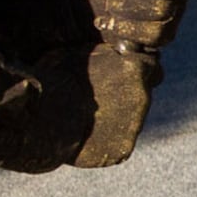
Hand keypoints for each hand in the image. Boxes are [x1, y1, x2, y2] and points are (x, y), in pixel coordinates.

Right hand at [68, 41, 157, 168]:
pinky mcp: (124, 148)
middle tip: (100, 97)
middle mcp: (143, 96)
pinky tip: (88, 135)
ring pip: (133, 118)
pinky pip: (120, 141)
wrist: (46, 115)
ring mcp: (136, 123)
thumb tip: (116, 49)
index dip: (134, 70)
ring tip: (89, 116)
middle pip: (143, 93)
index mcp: (136, 67)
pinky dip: (109, 139)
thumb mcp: (83, 51)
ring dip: (119, 117)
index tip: (118, 74)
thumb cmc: (58, 77)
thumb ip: (108, 52)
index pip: (150, 66)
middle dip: (128, 94)